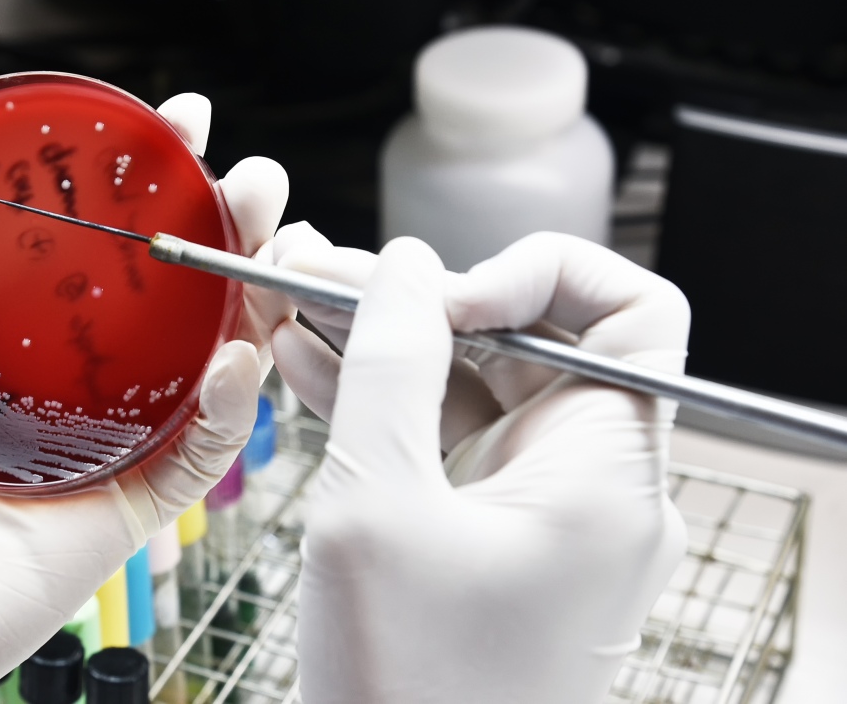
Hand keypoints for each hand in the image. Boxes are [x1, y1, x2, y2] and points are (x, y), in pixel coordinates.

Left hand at [0, 94, 291, 702]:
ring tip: (264, 234)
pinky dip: (231, 405)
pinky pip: (195, 454)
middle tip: (241, 175)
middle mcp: (60, 385)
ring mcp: (96, 445)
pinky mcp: (116, 509)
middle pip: (164, 292)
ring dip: (251, 293)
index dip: (134, 182)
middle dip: (218, 222)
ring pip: (203, 360)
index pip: (85, 246)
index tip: (164, 125)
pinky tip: (233, 355)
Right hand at [275, 230, 688, 703]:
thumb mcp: (379, 508)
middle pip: (530, 342)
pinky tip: (315, 370)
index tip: (443, 292)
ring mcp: (542, 516)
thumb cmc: (412, 693)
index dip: (540, 272)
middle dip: (425, 300)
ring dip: (393, 347)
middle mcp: (592, 487)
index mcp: (608, 474)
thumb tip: (403, 269)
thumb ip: (392, 369)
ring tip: (301, 308)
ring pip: (479, 389)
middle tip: (326, 274)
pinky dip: (390, 405)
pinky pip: (450, 444)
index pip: (630, 312)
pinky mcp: (494, 540)